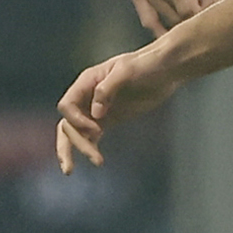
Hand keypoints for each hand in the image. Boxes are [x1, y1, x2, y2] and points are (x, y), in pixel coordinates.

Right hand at [55, 48, 182, 171]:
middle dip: (73, 142)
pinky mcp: (108, 120)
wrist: (165, 69)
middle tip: (92, 157)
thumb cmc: (145, 65)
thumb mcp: (126, 71)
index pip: (67, 105)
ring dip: (78, 149)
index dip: (76, 120)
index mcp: (86, 82)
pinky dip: (90, 148)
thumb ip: (107, 89)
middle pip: (69, 123)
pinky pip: (92, 137)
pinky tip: (96, 160)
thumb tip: (96, 113)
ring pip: (77, 133)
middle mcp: (86, 97)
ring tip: (82, 167)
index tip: (96, 128)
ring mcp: (96, 110)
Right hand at [128, 0, 226, 33]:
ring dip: (181, 18)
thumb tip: (224, 7)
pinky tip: (175, 28)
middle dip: (195, 17)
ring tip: (195, 3)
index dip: (205, 16)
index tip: (218, 10)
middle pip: (175, 17)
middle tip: (209, 5)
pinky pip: (147, 16)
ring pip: (163, 18)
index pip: (188, 12)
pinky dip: (161, 23)